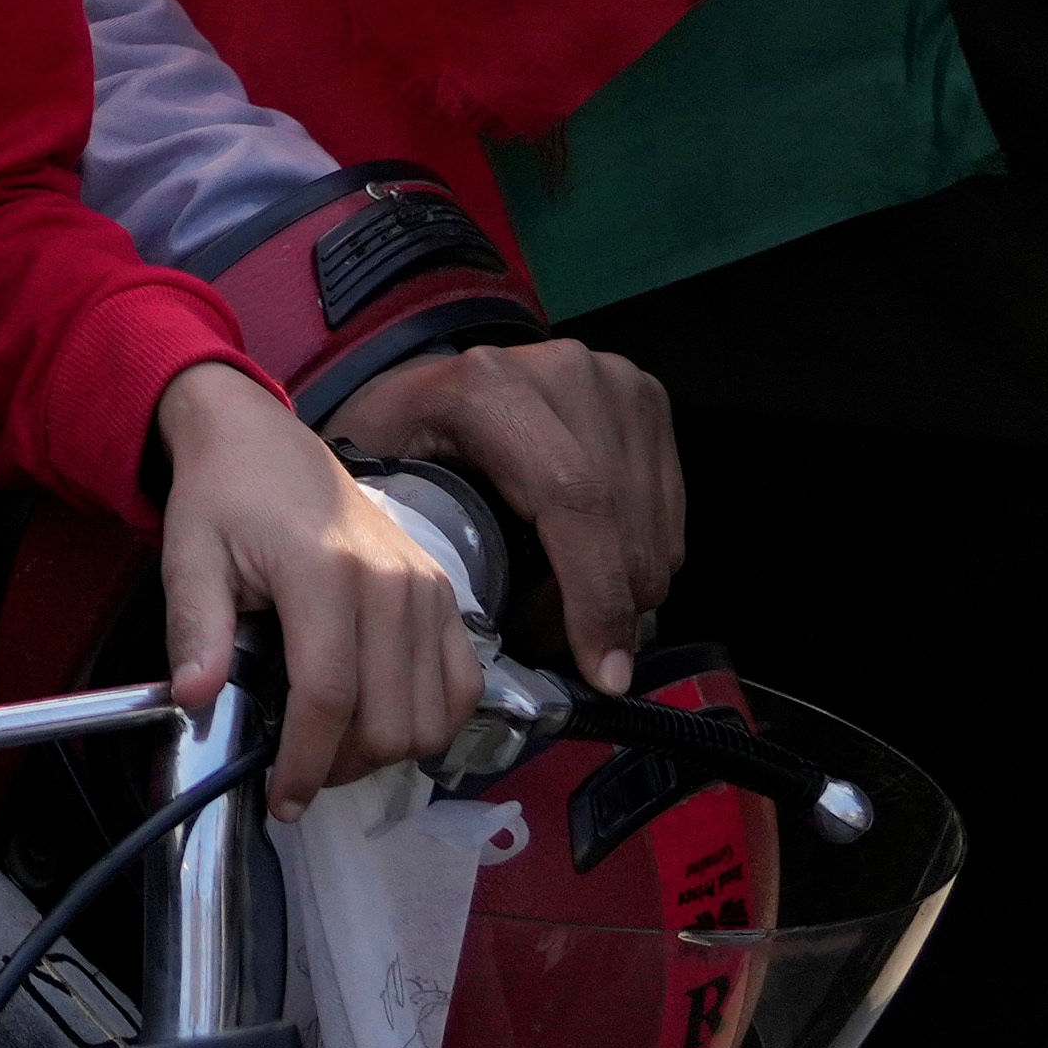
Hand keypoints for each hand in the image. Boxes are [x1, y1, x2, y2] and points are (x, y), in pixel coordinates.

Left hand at [148, 365, 470, 807]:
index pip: (329, 695)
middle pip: (388, 719)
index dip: (306, 762)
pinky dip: (429, 721)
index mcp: (326, 570)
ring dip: (385, 752)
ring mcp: (429, 587)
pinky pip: (463, 686)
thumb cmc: (224, 498)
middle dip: (341, 766)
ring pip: (431, 717)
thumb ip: (195, 627)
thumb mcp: (188, 554)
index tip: (281, 801)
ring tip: (334, 746)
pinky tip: (381, 718)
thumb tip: (195, 699)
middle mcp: (393, 581)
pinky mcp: (447, 593)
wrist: (264, 441)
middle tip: (298, 771)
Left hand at [318, 336, 684, 685]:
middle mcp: (567, 375)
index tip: (602, 671)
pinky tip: (592, 569)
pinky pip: (670, 517)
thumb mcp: (378, 479)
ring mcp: (616, 384)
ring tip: (564, 608)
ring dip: (625, 591)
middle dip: (608, 612)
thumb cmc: (400, 437)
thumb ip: (413, 544)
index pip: (574, 499)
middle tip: (563, 649)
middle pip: (624, 524)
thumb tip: (461, 640)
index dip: (596, 596)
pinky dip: (639, 561)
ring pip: (656, 530)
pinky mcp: (647, 401)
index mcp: (492, 389)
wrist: (436, 376)